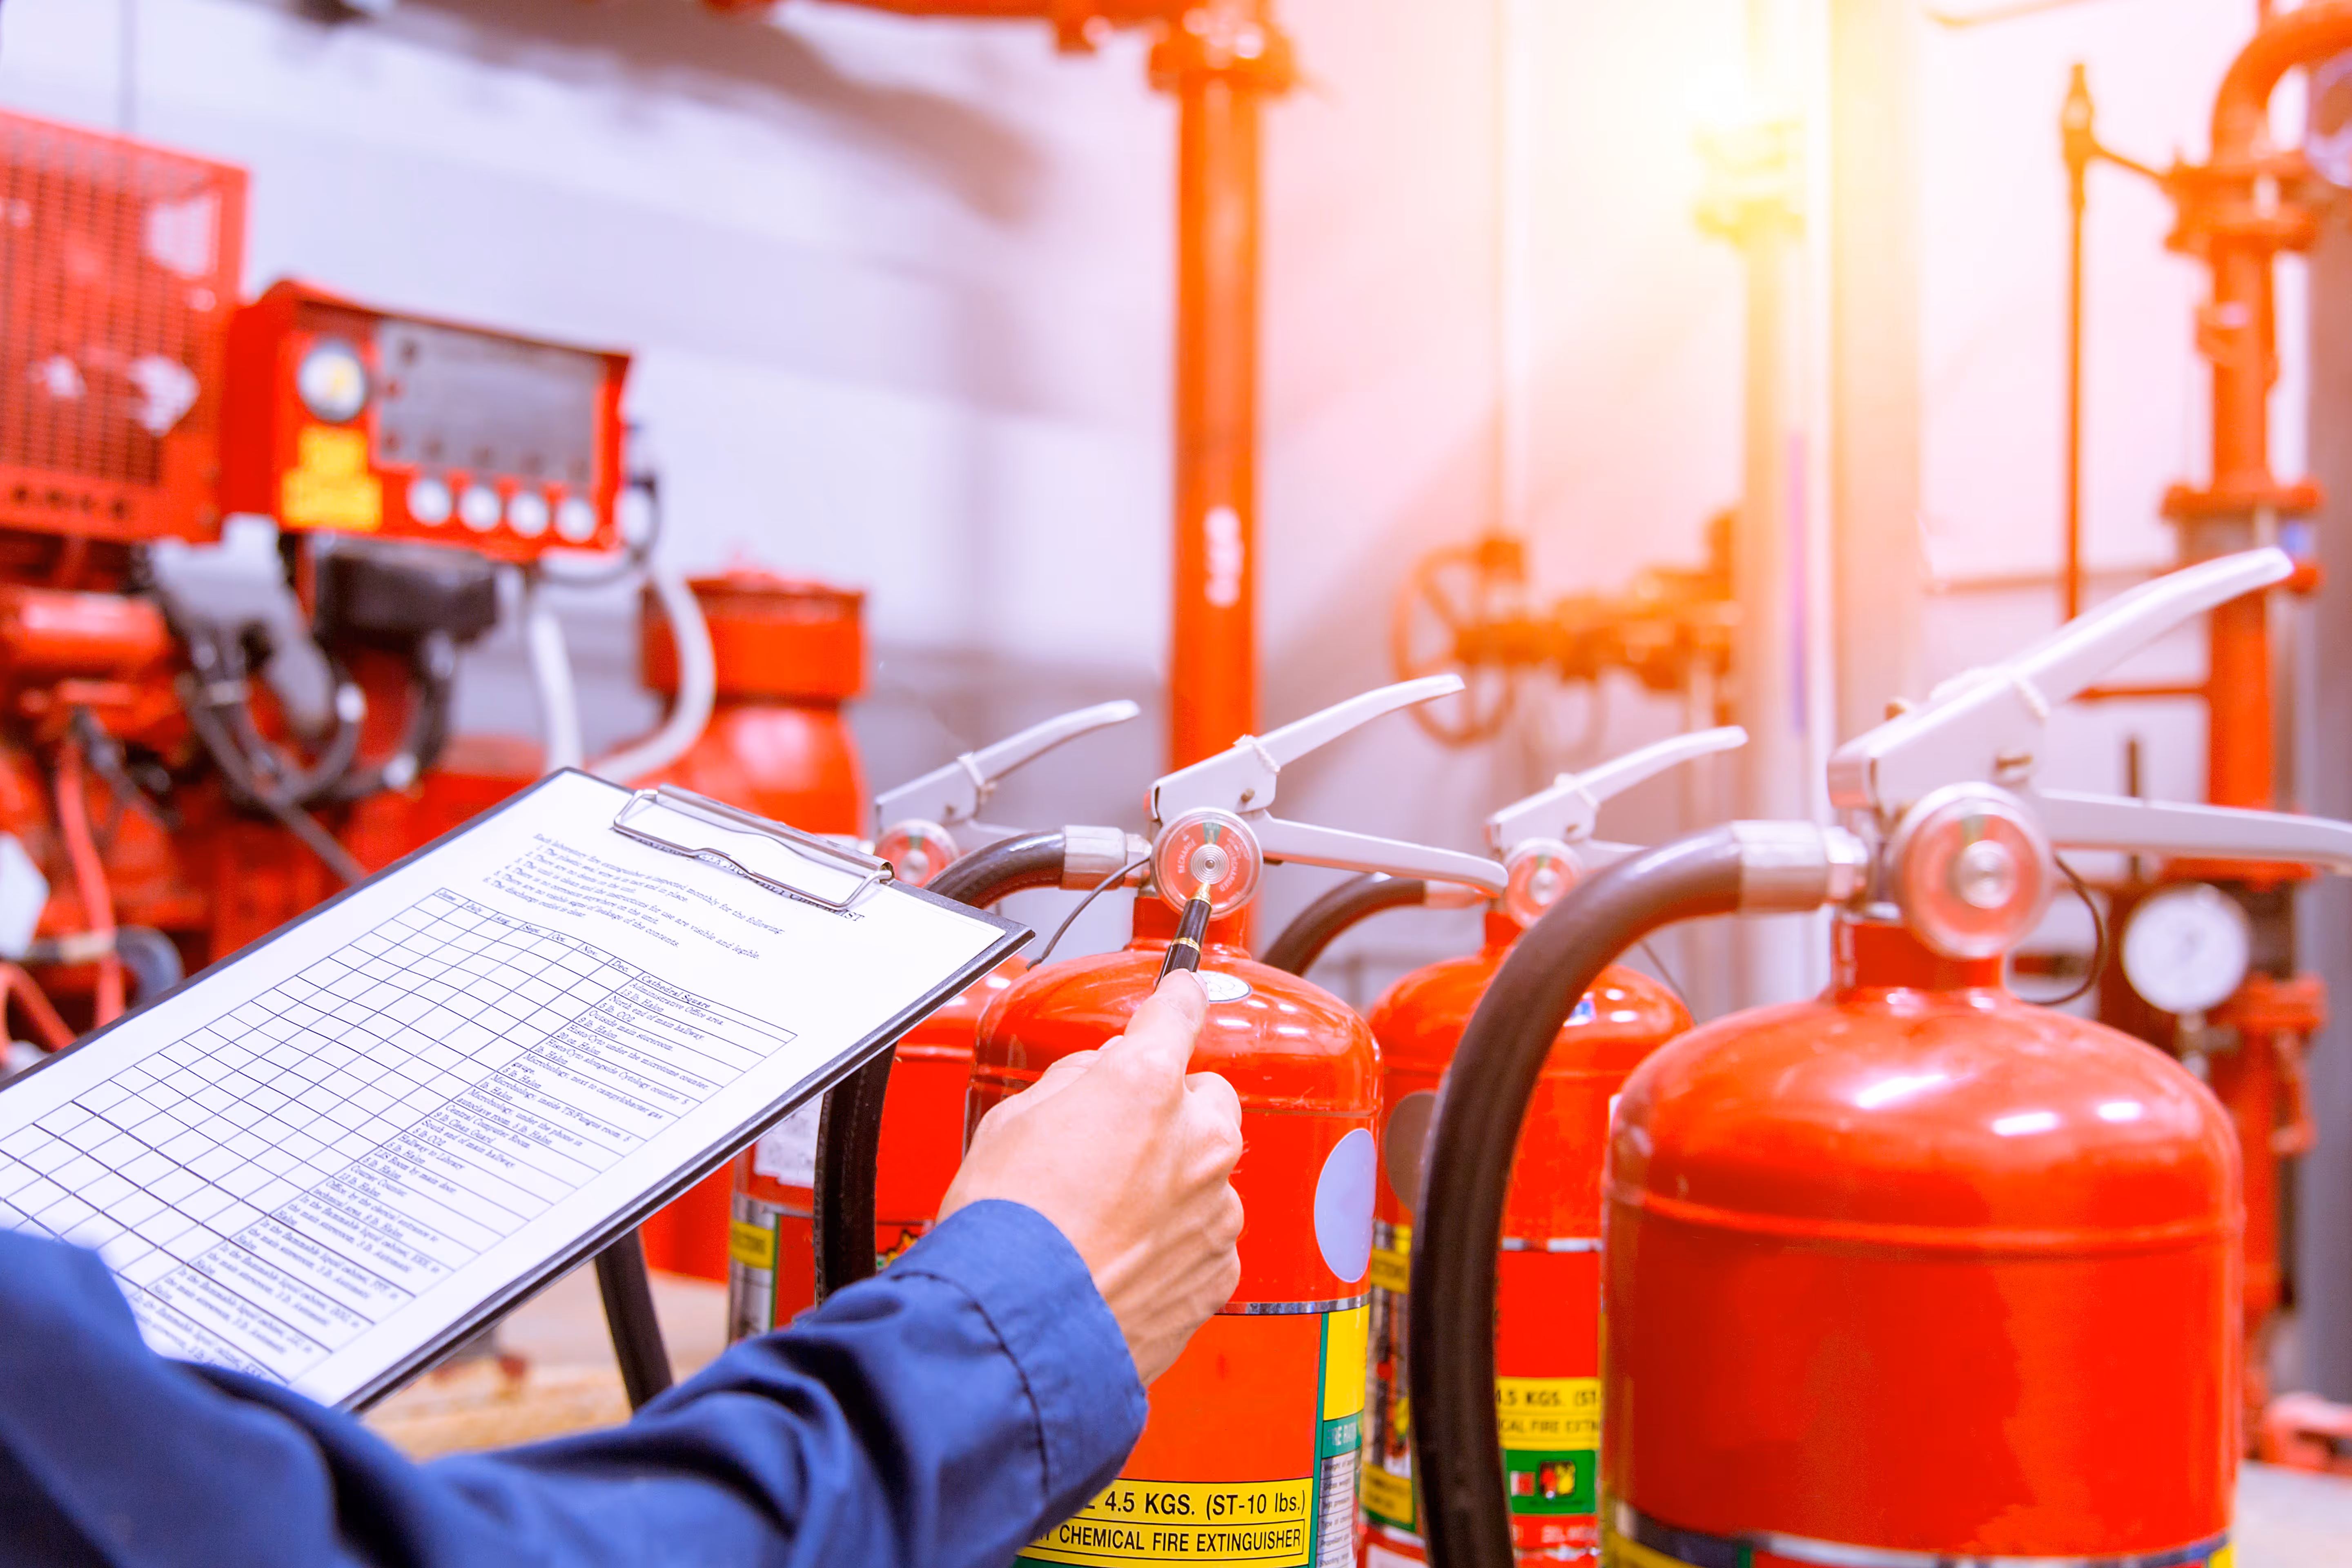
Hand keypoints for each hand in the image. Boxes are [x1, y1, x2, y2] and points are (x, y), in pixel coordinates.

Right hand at [940, 972, 1243, 1384]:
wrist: (1020, 1334)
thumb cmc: (1006, 1230)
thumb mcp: (1013, 1122)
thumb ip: (1074, 1083)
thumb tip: (1098, 1078)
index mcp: (1146, 1083)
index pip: (1179, 1011)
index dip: (1175, 999)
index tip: (1180, 996)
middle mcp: (1197, 1140)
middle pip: (1206, 1097)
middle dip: (1172, 1107)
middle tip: (1116, 1138)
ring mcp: (1215, 1209)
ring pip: (1209, 1171)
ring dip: (1173, 1180)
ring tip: (1106, 1217)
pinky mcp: (1219, 1271)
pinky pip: (1207, 1236)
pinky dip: (1177, 1243)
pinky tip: (1123, 1258)